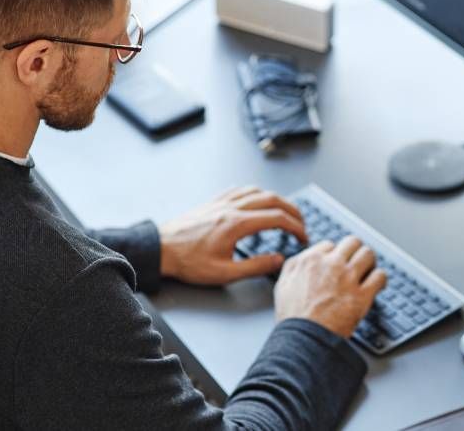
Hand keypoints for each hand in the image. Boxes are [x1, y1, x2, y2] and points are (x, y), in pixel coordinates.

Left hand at [159, 186, 306, 285]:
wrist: (161, 249)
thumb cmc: (188, 262)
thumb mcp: (224, 273)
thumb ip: (255, 266)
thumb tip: (278, 260)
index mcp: (237, 224)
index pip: (277, 218)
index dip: (296, 227)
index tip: (303, 237)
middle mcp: (231, 208)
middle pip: (272, 199)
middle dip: (292, 210)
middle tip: (301, 223)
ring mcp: (221, 202)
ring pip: (257, 191)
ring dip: (276, 199)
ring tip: (284, 211)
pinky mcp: (212, 202)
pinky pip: (239, 190)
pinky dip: (255, 193)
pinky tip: (256, 200)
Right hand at [274, 235, 387, 337]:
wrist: (304, 339)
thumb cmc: (293, 318)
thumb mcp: (282, 285)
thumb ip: (294, 267)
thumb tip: (302, 259)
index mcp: (311, 260)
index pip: (330, 245)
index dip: (335, 254)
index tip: (338, 262)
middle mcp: (331, 265)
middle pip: (352, 243)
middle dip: (355, 251)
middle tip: (357, 261)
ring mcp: (348, 278)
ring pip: (368, 254)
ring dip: (370, 261)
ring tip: (369, 269)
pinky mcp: (362, 295)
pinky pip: (380, 276)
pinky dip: (380, 279)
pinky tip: (377, 284)